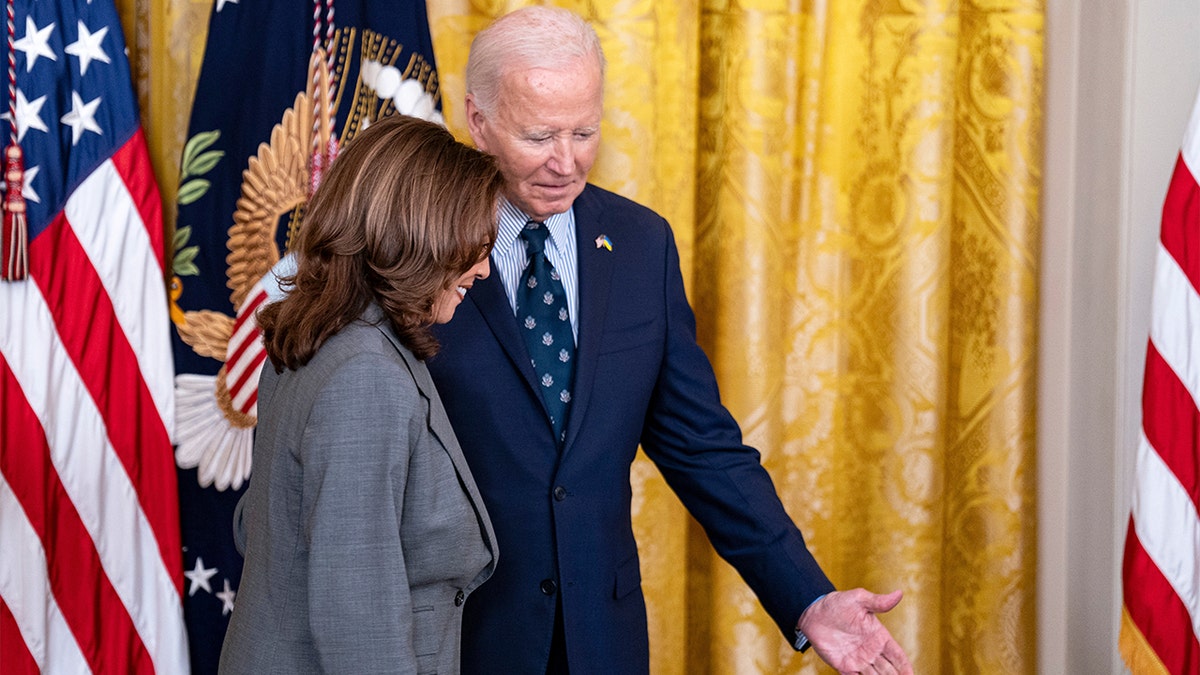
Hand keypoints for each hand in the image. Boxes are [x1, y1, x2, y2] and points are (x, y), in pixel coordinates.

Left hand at [797, 588, 911, 674]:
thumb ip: (878, 601)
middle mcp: (871, 651)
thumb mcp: (859, 599)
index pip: (897, 656)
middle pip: (889, 670)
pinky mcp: (844, 666)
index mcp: (879, 636)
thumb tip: (899, 594)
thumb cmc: (837, 603)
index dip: (906, 667)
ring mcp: (858, 660)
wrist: (813, 612)